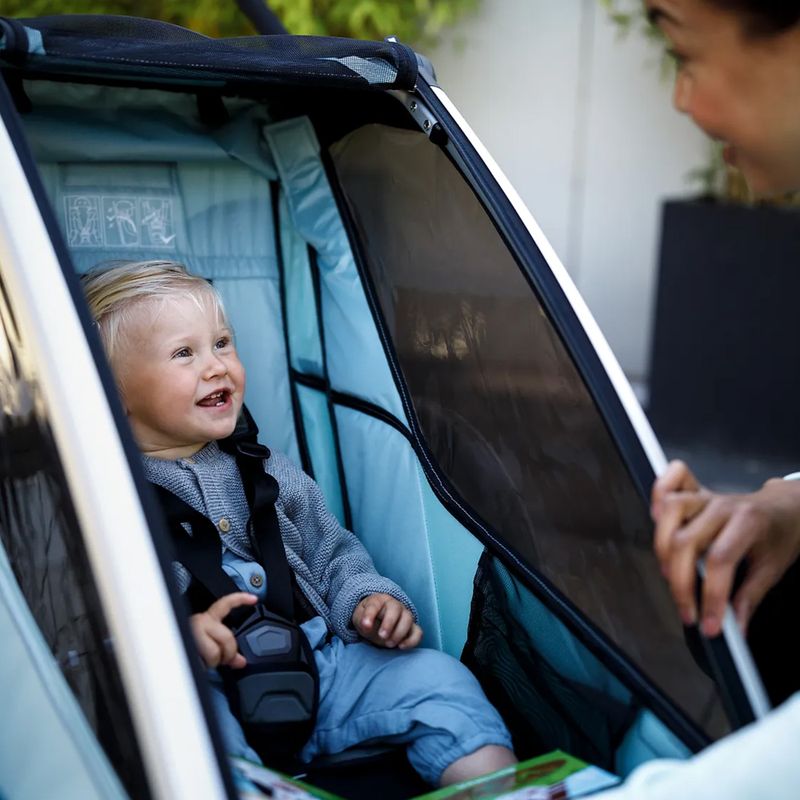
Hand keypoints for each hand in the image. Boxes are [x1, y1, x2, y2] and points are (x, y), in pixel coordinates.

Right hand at [190, 592, 257, 668]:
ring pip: (214, 651)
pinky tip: (197, 663)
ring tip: (204, 661)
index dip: (240, 599)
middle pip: (226, 636)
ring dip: (213, 662)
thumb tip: (241, 661)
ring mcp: (192, 632)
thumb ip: (226, 652)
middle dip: (227, 653)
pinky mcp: (186, 644)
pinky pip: (202, 660)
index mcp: (207, 619)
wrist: (167, 655)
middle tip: (221, 660)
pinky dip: (203, 666)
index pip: (225, 604)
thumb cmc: (185, 650)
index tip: (254, 599)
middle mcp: (200, 621)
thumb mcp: (210, 648)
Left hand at [351, 593, 422, 649]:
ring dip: (399, 632)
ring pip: (408, 619)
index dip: (370, 615)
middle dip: (389, 623)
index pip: (375, 604)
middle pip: (396, 609)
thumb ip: (362, 620)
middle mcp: (395, 605)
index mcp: (379, 600)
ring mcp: (405, 615)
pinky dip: (412, 640)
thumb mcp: (359, 618)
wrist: (378, 621)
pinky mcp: (412, 628)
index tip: (365, 626)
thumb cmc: (368, 618)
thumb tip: (366, 626)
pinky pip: (418, 632)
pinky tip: (401, 647)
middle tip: (381, 636)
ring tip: (389, 644)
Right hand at [652, 460, 799, 636]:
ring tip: (669, 574)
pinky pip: (670, 481)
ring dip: (662, 548)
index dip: (710, 596)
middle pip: (685, 541)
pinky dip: (657, 495)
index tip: (709, 624)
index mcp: (749, 523)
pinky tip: (656, 519)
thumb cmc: (779, 535)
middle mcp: (723, 506)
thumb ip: (750, 597)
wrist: (786, 508)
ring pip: (669, 513)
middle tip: (687, 611)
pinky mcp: (695, 492)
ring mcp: (706, 496)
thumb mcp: (773, 569)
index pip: (719, 560)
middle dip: (680, 584)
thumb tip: (735, 627)